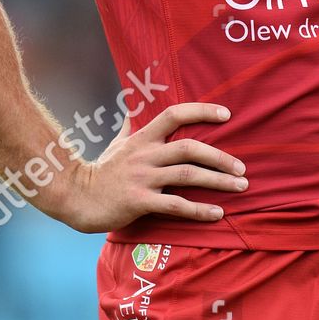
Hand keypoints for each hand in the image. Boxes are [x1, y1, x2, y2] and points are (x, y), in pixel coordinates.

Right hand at [52, 103, 247, 232]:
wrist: (75, 197)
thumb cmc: (100, 170)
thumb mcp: (117, 143)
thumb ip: (131, 125)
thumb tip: (134, 105)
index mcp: (142, 138)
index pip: (174, 114)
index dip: (201, 111)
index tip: (227, 115)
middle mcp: (145, 155)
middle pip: (189, 148)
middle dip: (220, 157)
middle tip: (242, 168)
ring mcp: (142, 178)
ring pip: (187, 175)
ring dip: (218, 182)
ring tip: (240, 187)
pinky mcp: (139, 202)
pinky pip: (175, 205)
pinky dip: (199, 209)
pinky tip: (217, 213)